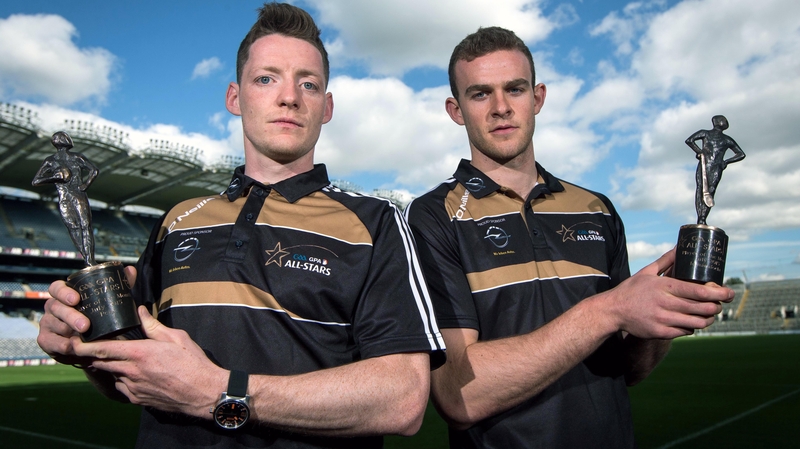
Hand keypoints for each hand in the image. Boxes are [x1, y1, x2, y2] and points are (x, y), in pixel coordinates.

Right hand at [36, 266, 136, 365]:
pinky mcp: (46, 340)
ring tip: (82, 336)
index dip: (64, 292)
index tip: (76, 299)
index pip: (57, 288)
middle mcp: (53, 307)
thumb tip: (130, 270)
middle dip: (70, 316)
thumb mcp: (107, 301)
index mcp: (65, 295)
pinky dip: (62, 344)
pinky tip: (71, 346)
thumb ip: (117, 286)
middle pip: (56, 307)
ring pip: (54, 324)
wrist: (88, 343)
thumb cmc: (96, 317)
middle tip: (85, 325)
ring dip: (68, 330)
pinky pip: (51, 342)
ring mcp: (48, 323)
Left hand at [72, 306, 225, 417]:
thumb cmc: (193, 363)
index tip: (71, 340)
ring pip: (111, 374)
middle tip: (85, 346)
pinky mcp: (137, 399)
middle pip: (100, 362)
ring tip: (115, 358)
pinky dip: (121, 378)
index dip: (83, 346)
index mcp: (140, 353)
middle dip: (91, 355)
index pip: (102, 349)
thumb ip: (153, 325)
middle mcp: (131, 372)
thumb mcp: (176, 338)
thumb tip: (140, 311)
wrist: (203, 392)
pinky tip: (132, 373)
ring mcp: (133, 388)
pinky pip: (121, 387)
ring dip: (109, 366)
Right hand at [607, 249, 732, 338]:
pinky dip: (692, 328)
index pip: (697, 291)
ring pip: (696, 322)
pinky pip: (685, 331)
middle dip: (716, 307)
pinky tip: (692, 322)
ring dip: (707, 320)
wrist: (613, 310)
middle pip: (701, 308)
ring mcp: (663, 319)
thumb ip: (666, 260)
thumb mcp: (647, 272)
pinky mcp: (660, 332)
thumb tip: (679, 247)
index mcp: (664, 286)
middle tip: (720, 304)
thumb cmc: (631, 290)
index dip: (717, 293)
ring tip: (710, 315)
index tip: (728, 292)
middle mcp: (665, 303)